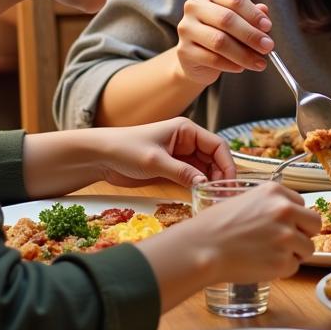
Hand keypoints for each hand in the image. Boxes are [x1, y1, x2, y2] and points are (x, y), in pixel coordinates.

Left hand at [95, 118, 236, 188]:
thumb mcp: (155, 161)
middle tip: (224, 195)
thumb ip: (182, 172)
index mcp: (186, 130)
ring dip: (211, 182)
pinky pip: (192, 176)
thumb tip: (205, 185)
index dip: (227, 164)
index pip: (217, 145)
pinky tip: (202, 196)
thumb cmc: (126, 149)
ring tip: (215, 198)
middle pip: (214, 158)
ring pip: (205, 169)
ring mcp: (180, 155)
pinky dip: (198, 186)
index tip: (230, 183)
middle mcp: (187, 141)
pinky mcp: (172, 168)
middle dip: (221, 175)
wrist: (100, 156)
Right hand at [175, 0, 274, 84]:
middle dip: (251, 35)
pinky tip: (241, 68)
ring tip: (260, 62)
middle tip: (268, 47)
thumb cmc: (222, 33)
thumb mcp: (239, 21)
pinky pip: (212, 59)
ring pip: (219, 41)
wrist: (197, 57)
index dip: (253, 14)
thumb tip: (264, 12)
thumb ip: (252, 16)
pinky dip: (231, 65)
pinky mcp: (184, 50)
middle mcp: (194, 6)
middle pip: (226, 19)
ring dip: (244, 54)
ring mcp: (186, 28)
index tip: (268, 27)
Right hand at [193, 182, 320, 282]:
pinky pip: (294, 267)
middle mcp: (285, 211)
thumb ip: (271, 206)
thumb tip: (291, 218)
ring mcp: (286, 236)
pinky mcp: (282, 261)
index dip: (294, 218)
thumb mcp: (246, 200)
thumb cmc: (216, 225)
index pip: (303, 205)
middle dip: (304, 234)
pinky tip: (262, 264)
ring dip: (293, 254)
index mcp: (276, 192)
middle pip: (315, 224)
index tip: (282, 226)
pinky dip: (281, 269)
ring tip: (269, 254)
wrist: (202, 248)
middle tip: (286, 243)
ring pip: (308, 248)